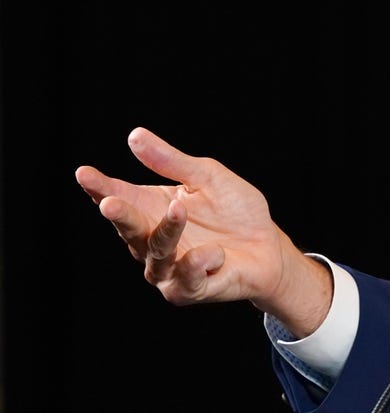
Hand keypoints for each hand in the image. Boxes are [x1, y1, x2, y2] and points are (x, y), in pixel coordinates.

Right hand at [75, 127, 332, 335]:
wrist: (269, 246)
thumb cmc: (235, 210)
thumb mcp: (208, 177)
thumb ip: (172, 162)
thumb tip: (135, 136)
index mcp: (152, 208)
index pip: (121, 196)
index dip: (100, 187)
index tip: (84, 173)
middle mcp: (152, 241)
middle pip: (130, 229)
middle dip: (120, 216)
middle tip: (110, 202)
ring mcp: (169, 268)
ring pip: (157, 254)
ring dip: (166, 233)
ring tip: (179, 209)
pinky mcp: (192, 289)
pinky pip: (188, 279)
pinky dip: (198, 263)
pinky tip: (212, 251)